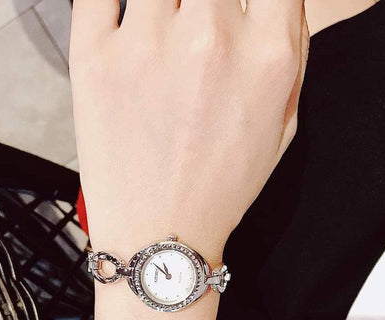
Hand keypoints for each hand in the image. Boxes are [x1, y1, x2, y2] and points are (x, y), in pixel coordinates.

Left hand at [70, 0, 308, 264]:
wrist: (161, 232)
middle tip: (193, 20)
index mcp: (267, 55)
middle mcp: (212, 38)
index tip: (233, 5)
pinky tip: (126, 18)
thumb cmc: (222, 186)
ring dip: (164, 0)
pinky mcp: (95, 58)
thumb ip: (290, 49)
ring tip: (163, 30)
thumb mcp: (282, 125)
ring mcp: (148, 44)